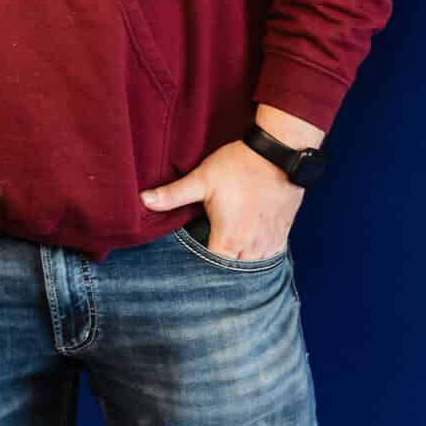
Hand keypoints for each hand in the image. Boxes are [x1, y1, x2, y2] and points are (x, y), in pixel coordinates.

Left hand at [141, 138, 302, 260]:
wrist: (278, 152)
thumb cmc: (239, 166)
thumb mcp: (202, 179)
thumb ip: (173, 194)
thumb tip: (143, 200)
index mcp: (228, 240)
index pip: (212, 271)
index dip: (201, 270)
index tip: (191, 265)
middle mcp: (251, 247)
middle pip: (233, 272)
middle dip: (220, 270)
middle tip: (208, 259)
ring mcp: (269, 242)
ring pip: (253, 267)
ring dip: (240, 263)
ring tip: (228, 254)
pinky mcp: (282, 234)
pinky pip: (270, 256)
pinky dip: (258, 255)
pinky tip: (249, 247)